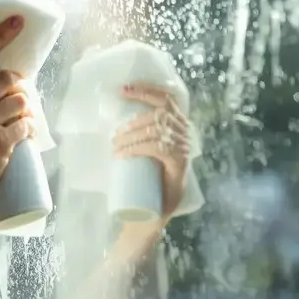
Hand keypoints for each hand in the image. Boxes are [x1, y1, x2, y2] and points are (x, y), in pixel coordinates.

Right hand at [0, 16, 35, 215]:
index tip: (17, 21)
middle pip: (8, 78)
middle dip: (19, 85)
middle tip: (18, 97)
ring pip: (21, 101)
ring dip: (26, 109)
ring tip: (20, 119)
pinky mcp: (0, 143)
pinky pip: (26, 125)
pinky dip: (29, 129)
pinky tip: (25, 134)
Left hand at [112, 82, 191, 219]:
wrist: (154, 209)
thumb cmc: (147, 176)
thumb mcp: (144, 148)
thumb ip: (139, 132)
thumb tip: (114, 119)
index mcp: (177, 125)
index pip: (165, 99)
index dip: (145, 90)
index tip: (124, 89)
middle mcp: (184, 133)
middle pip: (158, 114)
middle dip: (132, 122)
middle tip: (114, 135)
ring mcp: (183, 148)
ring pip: (155, 131)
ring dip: (130, 137)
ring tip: (114, 146)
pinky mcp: (179, 163)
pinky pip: (157, 148)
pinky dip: (137, 149)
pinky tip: (122, 154)